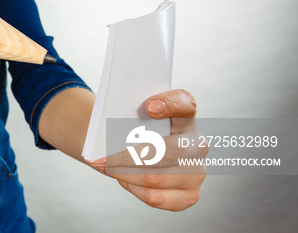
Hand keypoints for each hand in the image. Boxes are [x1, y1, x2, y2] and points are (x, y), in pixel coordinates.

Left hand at [91, 89, 207, 210]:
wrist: (143, 153)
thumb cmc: (136, 131)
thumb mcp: (132, 117)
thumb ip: (128, 116)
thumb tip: (110, 134)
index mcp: (185, 117)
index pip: (185, 104)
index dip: (170, 104)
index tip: (149, 107)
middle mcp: (197, 144)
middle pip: (164, 151)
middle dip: (127, 157)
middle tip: (102, 159)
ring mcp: (198, 172)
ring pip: (155, 178)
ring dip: (125, 175)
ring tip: (109, 169)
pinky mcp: (190, 195)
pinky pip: (156, 197)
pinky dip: (134, 189)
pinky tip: (125, 180)